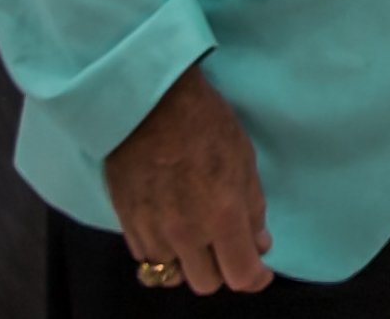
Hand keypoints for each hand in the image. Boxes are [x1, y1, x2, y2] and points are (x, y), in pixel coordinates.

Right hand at [105, 64, 272, 295]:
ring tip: (199, 240)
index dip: (256, 278)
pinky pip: (147, 260)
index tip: (262, 270)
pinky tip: (172, 232)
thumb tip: (259, 244)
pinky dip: (163, 255)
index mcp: (222, 216)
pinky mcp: (127, 227)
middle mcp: (186, 235)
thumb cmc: (207, 124)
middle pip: (207, 283)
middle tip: (230, 247)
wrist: (149, 106)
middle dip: (224, 270)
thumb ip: (252, 208)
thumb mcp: (245, 160)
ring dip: (190, 265)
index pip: (241, 275)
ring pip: (173, 277)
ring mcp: (153, 234)